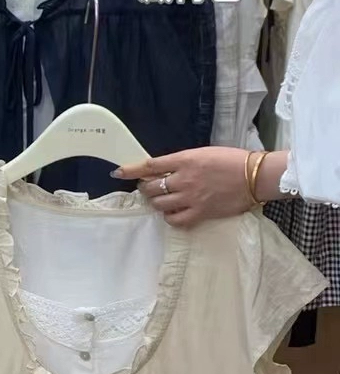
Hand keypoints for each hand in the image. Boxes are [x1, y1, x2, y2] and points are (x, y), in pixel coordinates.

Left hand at [113, 148, 255, 227]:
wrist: (255, 176)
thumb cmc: (232, 160)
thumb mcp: (203, 153)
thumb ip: (181, 162)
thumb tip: (162, 169)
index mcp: (185, 159)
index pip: (150, 165)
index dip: (131, 170)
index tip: (119, 172)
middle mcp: (184, 178)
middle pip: (151, 187)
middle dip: (145, 187)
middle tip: (148, 187)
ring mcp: (191, 197)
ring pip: (159, 204)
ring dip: (155, 202)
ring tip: (160, 199)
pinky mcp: (201, 213)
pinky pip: (175, 220)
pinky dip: (169, 217)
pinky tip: (172, 213)